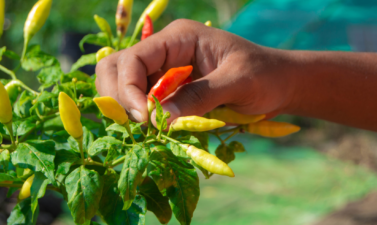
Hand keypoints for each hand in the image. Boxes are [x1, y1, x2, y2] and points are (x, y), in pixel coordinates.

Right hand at [95, 19, 294, 123]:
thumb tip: (160, 119)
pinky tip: (155, 127)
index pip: (133, 58)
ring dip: (124, 107)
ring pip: (120, 84)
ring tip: (148, 126)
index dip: (129, 88)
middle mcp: (164, 51)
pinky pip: (139, 101)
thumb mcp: (238, 82)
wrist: (278, 84)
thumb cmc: (265, 76)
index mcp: (179, 38)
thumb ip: (200, 96)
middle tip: (142, 123)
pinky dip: (138, 116)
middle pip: (116, 67)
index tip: (145, 118)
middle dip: (119, 96)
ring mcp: (163, 71)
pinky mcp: (167, 90)